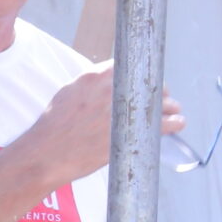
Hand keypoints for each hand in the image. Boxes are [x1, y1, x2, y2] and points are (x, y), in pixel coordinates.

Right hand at [18, 65, 186, 190]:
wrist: (45, 155)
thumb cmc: (51, 130)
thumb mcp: (65, 96)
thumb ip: (88, 87)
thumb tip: (102, 86)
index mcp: (95, 77)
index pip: (128, 66)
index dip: (138, 76)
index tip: (141, 83)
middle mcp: (113, 89)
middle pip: (149, 82)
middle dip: (156, 91)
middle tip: (157, 100)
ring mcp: (125, 110)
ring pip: (162, 102)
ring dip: (169, 106)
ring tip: (170, 112)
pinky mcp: (134, 131)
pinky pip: (165, 123)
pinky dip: (174, 123)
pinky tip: (175, 124)